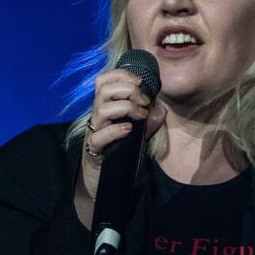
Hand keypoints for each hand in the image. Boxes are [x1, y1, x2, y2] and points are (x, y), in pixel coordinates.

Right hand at [75, 69, 166, 227]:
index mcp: (105, 106)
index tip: (141, 83)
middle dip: (128, 89)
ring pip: (101, 108)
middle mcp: (97, 116)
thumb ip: (149, 122)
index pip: (104, 79)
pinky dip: (116, 130)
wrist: (104, 180)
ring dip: (125, 107)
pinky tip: (129, 130)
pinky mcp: (93, 149)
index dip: (122, 74)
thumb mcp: (139, 134)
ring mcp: (94, 131)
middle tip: (144, 102)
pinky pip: (99, 136)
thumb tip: (161, 109)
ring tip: (139, 116)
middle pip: (103, 88)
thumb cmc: (120, 152)